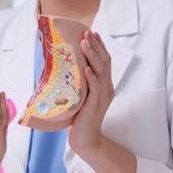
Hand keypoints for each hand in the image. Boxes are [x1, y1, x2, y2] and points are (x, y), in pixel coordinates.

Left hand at [69, 30, 114, 153]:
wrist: (86, 139)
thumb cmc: (80, 116)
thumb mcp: (81, 94)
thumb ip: (79, 81)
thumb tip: (66, 65)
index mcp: (104, 84)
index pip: (105, 61)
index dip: (99, 46)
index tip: (92, 33)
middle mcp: (106, 88)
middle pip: (105, 62)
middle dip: (96, 46)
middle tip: (87, 33)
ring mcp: (102, 97)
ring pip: (101, 72)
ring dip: (93, 56)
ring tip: (85, 43)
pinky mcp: (95, 105)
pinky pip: (96, 89)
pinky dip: (92, 78)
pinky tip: (87, 69)